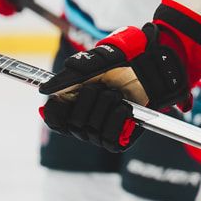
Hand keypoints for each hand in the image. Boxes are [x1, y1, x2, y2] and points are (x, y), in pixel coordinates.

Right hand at [39, 24, 189, 151]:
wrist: (156, 66)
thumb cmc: (127, 61)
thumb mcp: (98, 61)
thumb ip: (71, 74)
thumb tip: (44, 89)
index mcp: (76, 101)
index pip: (55, 119)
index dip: (55, 112)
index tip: (61, 99)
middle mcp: (87, 119)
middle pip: (73, 125)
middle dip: (87, 101)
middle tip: (102, 87)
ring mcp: (104, 129)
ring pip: (90, 132)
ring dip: (105, 107)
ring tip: (117, 94)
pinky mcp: (121, 137)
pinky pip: (110, 140)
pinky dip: (117, 120)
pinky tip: (125, 108)